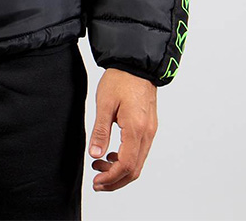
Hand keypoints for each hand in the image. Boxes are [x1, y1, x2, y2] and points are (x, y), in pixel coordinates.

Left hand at [87, 68, 157, 191]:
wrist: (136, 64)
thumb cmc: (120, 79)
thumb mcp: (104, 103)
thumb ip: (100, 131)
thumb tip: (95, 154)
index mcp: (136, 129)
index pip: (126, 166)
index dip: (111, 179)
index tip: (97, 182)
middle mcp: (147, 133)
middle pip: (134, 170)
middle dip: (115, 181)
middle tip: (97, 182)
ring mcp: (150, 131)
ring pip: (138, 163)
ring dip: (120, 171)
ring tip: (99, 166)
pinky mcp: (149, 127)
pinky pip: (140, 152)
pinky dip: (126, 160)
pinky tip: (112, 154)